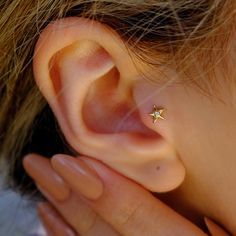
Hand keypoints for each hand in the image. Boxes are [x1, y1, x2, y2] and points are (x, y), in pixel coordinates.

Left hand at [23, 154, 227, 235]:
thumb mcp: (229, 229)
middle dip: (69, 196)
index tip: (69, 160)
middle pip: (104, 231)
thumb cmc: (224, 234)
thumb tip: (178, 190)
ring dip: (60, 215)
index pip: (136, 217)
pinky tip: (49, 218)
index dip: (103, 189)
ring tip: (40, 184)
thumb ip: (203, 218)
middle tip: (39, 164)